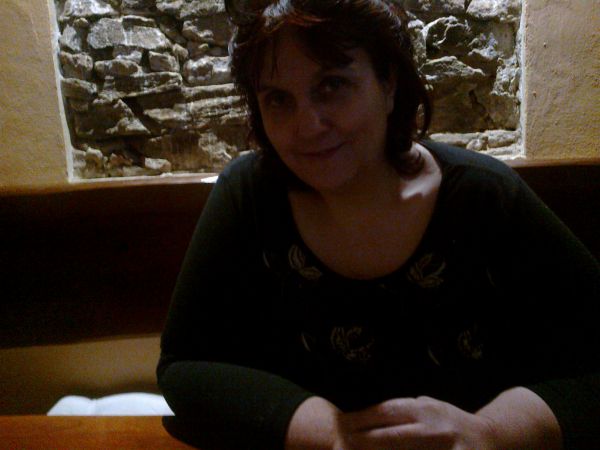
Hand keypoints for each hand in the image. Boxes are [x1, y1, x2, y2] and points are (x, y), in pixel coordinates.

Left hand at [335, 396, 494, 449]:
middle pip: (394, 435)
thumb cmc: (451, 421)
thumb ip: (406, 409)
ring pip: (408, 449)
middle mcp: (434, 426)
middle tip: (343, 442)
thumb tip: (370, 413)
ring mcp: (446, 445)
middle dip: (366, 440)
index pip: (388, 411)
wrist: (492, 438)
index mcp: (425, 409)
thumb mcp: (430, 406)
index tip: (343, 423)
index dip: (364, 418)